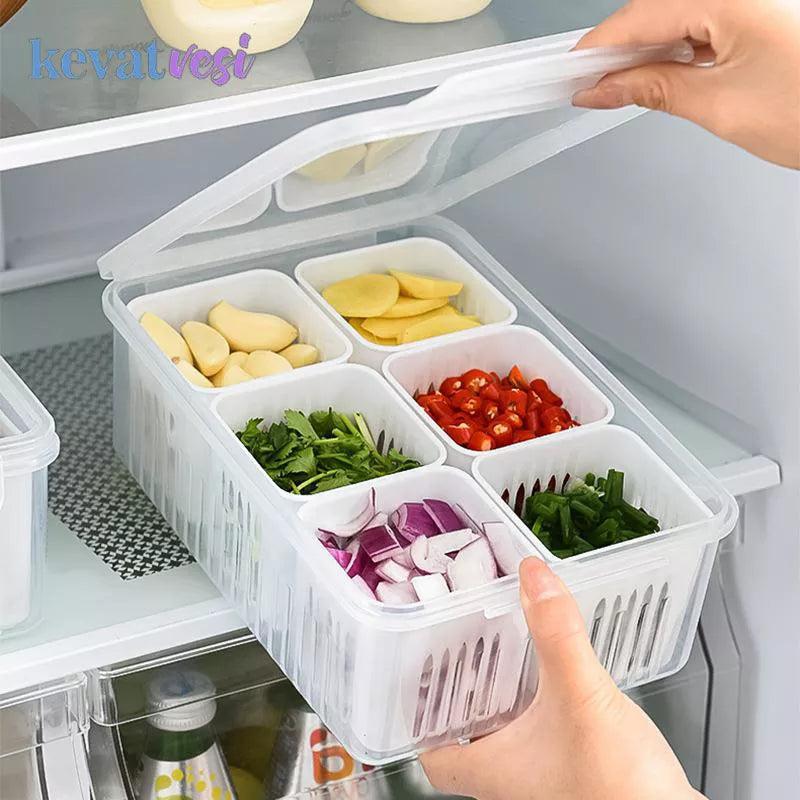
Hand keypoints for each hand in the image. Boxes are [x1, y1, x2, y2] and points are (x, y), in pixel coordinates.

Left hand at [421, 558, 704, 799]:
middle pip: (463, 734)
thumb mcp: (581, 696)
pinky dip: (539, 700)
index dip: (416, 716)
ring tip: (504, 648)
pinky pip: (540, 730)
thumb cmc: (620, 791)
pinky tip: (556, 674)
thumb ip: (556, 634)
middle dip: (461, 689)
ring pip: (503, 732)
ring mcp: (543, 777)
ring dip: (501, 692)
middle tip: (459, 646)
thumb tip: (533, 579)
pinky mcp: (575, 768)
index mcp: (491, 769)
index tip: (415, 674)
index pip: (428, 751)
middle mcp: (510, 779)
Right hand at [572, 0, 799, 167]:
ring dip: (647, 53)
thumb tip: (603, 88)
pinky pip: (704, 24)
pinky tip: (659, 76)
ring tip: (619, 89)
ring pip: (678, 17)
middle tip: (588, 87)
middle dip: (619, 50)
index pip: (642, 14)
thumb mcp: (717, 105)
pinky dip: (677, 51)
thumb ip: (652, 90)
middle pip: (658, 10)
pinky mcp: (759, 16)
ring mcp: (752, 2)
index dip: (599, 47)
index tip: (570, 72)